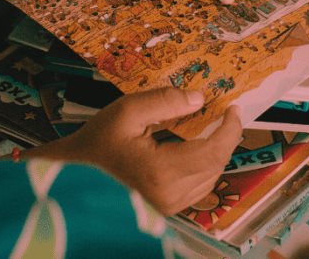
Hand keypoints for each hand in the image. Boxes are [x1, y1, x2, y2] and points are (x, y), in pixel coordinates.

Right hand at [33, 88, 242, 214]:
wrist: (74, 173)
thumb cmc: (98, 141)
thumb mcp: (127, 110)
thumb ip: (165, 101)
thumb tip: (200, 99)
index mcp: (161, 172)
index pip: (213, 152)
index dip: (229, 129)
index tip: (233, 109)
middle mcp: (169, 196)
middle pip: (215, 165)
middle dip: (224, 137)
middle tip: (224, 114)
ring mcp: (168, 207)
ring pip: (209, 178)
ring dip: (215, 152)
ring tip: (212, 127)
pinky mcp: (165, 209)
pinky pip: (197, 187)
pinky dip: (203, 166)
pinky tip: (195, 147)